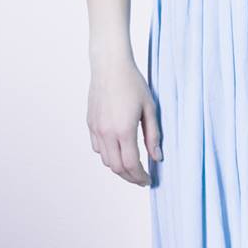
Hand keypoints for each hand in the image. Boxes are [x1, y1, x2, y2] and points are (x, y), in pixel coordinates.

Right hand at [87, 55, 161, 186]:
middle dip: (130, 177)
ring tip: (132, 166)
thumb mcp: (150, 108)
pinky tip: (119, 150)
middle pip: (117, 168)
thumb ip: (153, 135)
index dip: (140, 177)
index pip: (131, 165)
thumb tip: (157, 157)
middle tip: (142, 178)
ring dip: (119, 167)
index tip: (149, 180)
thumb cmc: (133, 83)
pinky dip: (108, 155)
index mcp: (124, 130)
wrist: (110, 66)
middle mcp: (107, 133)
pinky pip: (98, 148)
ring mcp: (96, 129)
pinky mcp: (90, 124)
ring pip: (106, 160)